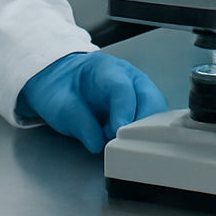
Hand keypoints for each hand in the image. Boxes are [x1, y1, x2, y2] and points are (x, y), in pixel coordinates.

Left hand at [18, 52, 166, 153]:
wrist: (62, 80)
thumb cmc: (62, 88)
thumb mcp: (58, 104)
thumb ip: (77, 121)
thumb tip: (97, 143)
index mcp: (106, 69)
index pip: (122, 88)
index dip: (123, 111)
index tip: (119, 132)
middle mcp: (129, 77)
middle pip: (150, 98)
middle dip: (143, 123)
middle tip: (128, 144)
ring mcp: (138, 91)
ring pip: (156, 110)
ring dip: (146, 131)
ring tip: (127, 146)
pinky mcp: (141, 107)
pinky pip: (152, 120)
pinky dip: (146, 134)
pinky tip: (132, 145)